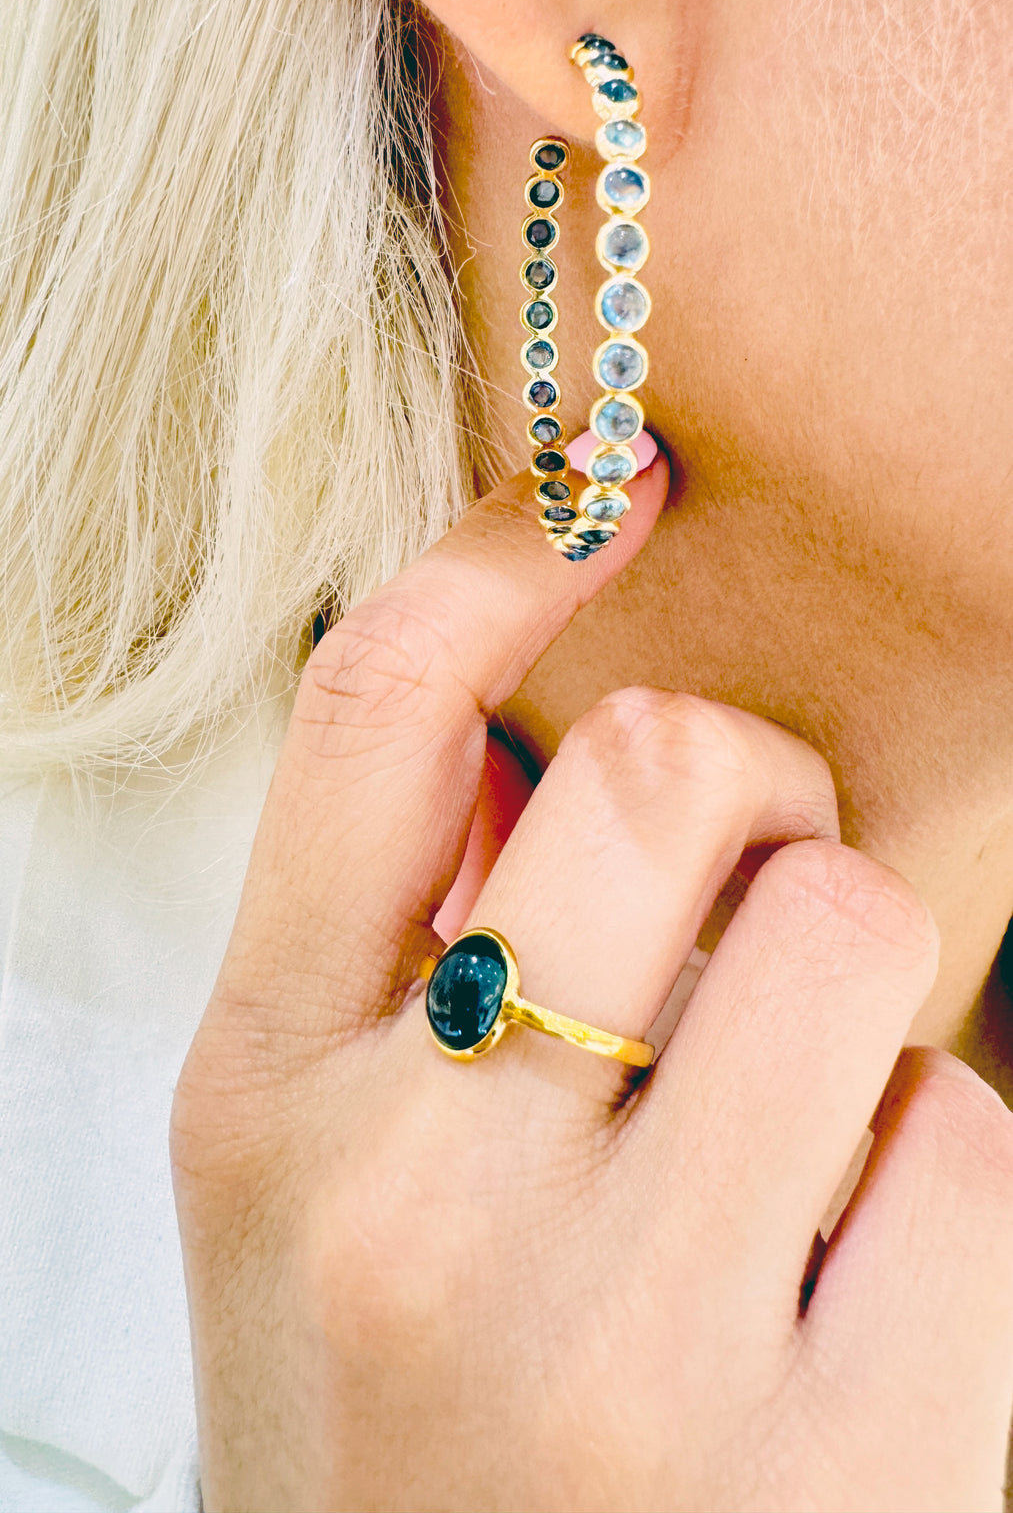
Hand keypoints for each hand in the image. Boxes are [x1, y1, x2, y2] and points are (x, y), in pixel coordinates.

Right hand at [172, 461, 1012, 1512]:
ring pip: (858, 936)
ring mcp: (634, 1346)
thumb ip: (393, 966)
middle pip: (680, 771)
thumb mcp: (309, 1205)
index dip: (502, 553)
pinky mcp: (860, 1462)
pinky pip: (982, 1145)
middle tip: (739, 919)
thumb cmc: (398, 1448)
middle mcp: (422, 1209)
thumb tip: (532, 743)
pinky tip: (857, 1302)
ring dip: (857, 1012)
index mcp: (271, 1112)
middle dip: (752, 803)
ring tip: (788, 1154)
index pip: (370, 724)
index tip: (611, 482)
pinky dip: (943, 1184)